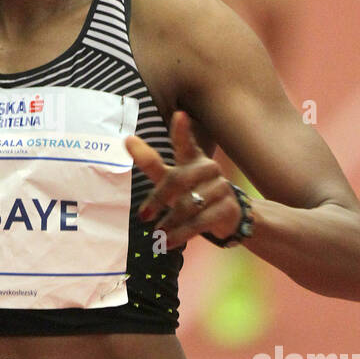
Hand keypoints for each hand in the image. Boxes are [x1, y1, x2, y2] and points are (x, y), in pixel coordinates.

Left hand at [124, 111, 242, 249]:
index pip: (186, 142)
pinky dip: (181, 235)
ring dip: (169, 223)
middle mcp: (208, 169)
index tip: (179, 116)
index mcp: (194, 158)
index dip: (182, 130)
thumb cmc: (194, 192)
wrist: (231, 216)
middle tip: (142, 216)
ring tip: (155, 235)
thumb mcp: (173, 178)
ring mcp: (220, 188)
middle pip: (178, 181)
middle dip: (158, 199)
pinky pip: (199, 223)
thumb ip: (151, 162)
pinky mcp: (226, 209)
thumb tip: (128, 140)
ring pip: (188, 206)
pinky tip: (168, 243)